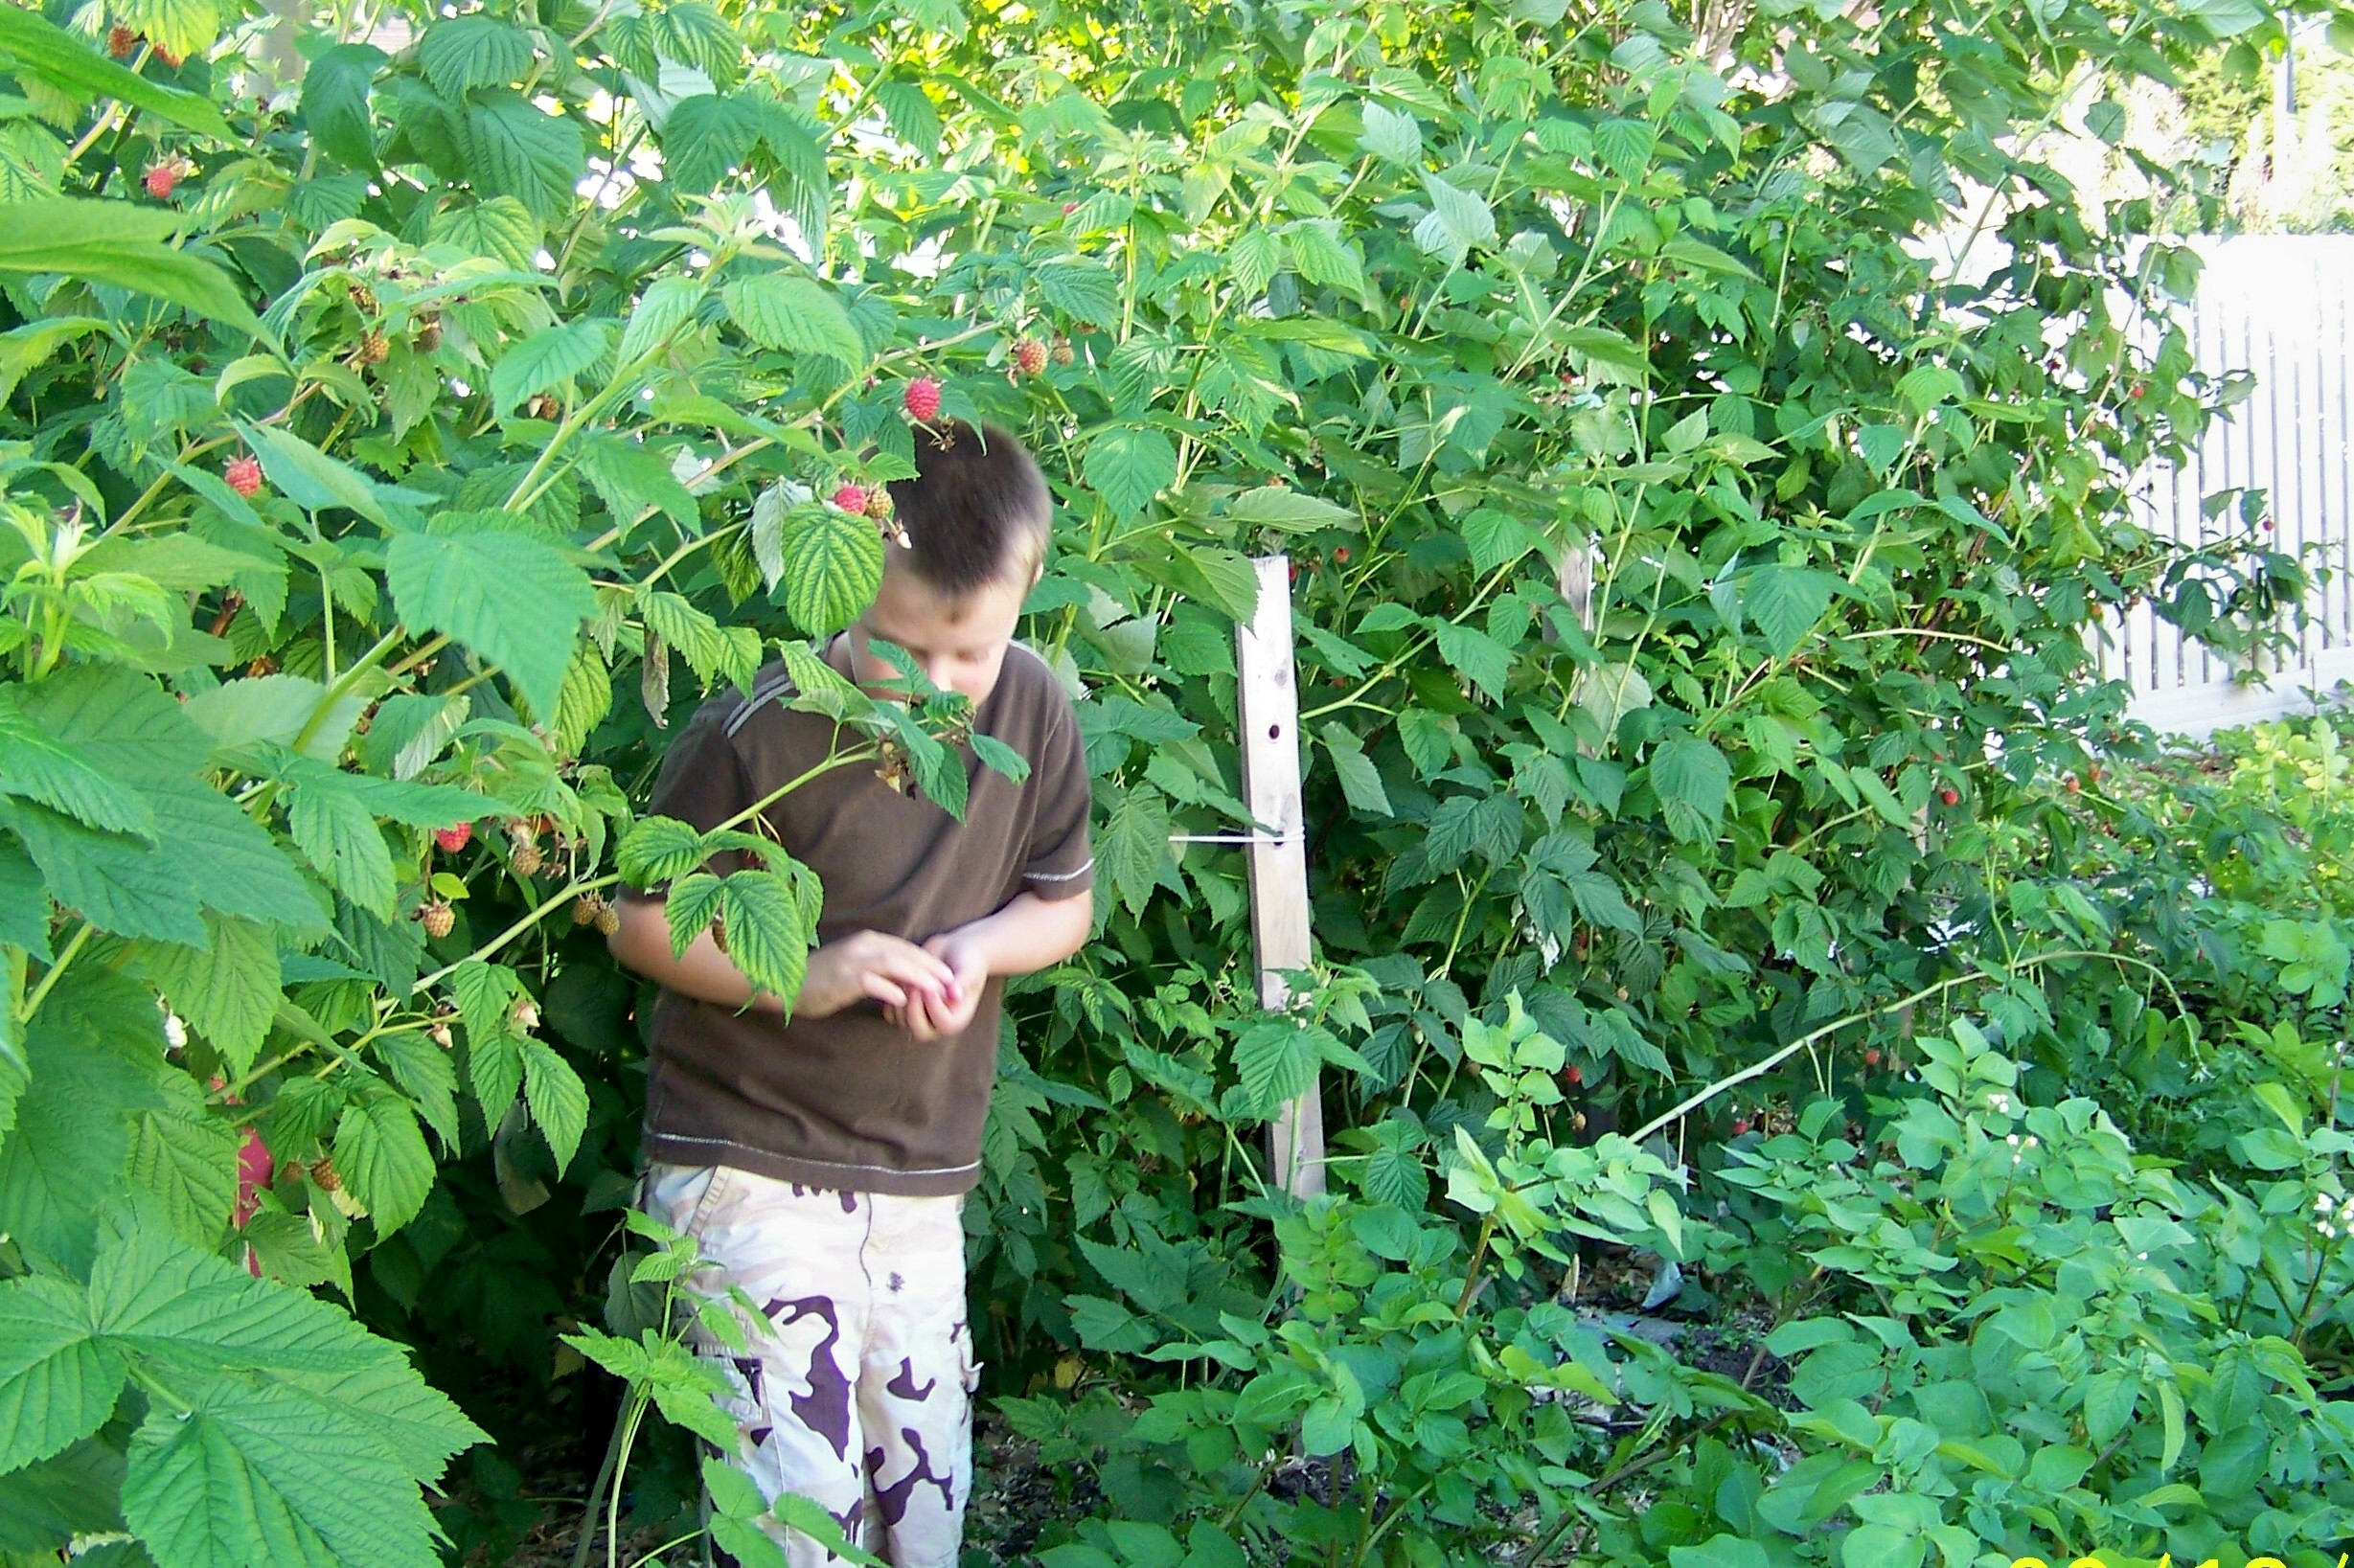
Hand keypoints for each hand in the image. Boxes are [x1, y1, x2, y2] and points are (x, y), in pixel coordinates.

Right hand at [795, 931, 953, 1019]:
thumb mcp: (855, 968)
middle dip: (932, 968)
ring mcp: (851, 961)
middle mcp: (862, 946)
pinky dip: (889, 989)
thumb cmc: (823, 979)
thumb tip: (907, 981)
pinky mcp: (841, 978)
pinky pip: (870, 981)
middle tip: (951, 984)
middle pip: (905, 954)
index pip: (907, 948)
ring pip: (893, 964)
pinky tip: (903, 1000)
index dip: (930, 962)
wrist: (786, 982)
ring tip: (936, 990)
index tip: (949, 977)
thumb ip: (880, 969)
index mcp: (868, 941)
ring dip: (918, 977)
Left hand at [887, 932, 990, 1041]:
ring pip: (903, 1022)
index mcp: (958, 1018)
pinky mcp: (905, 1007)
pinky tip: (900, 979)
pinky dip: (891, 997)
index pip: (946, 1026)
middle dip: (914, 1010)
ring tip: (909, 978)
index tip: (932, 988)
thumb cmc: (967, 959)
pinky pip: (891, 1012)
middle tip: (916, 986)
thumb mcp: (970, 967)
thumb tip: (956, 996)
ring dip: (902, 1000)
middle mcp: (938, 1023)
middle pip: (921, 1032)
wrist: (953, 950)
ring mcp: (920, 1017)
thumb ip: (964, 981)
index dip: (936, 1008)